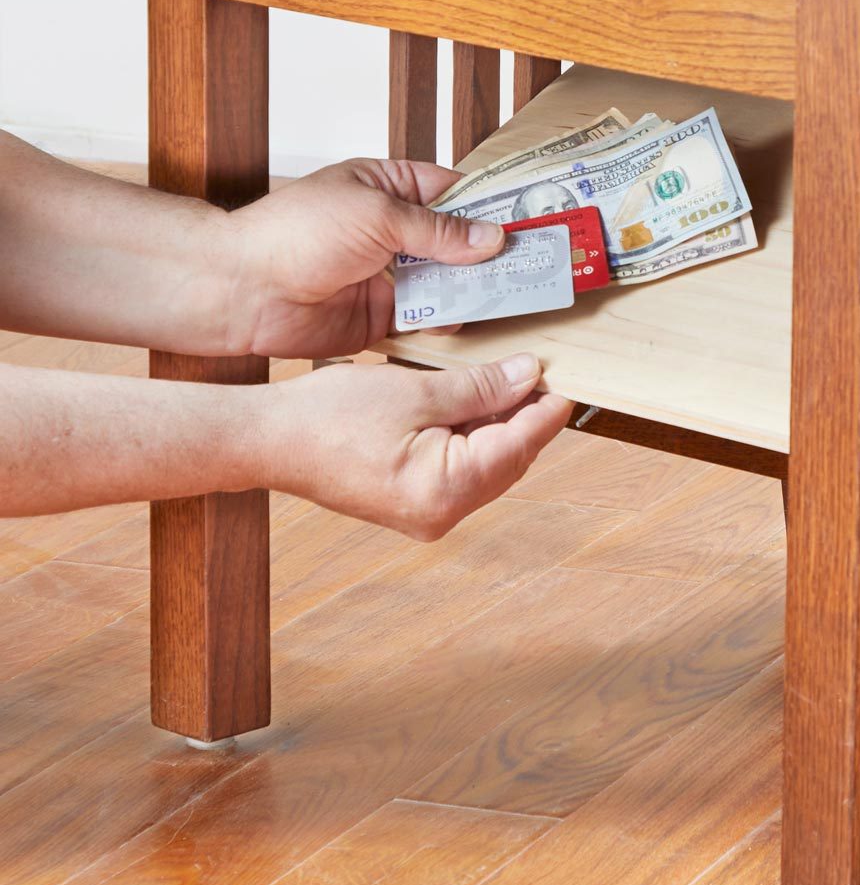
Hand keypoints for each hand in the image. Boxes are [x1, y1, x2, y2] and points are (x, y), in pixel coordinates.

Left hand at [226, 158, 504, 357]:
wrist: (240, 291)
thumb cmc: (296, 234)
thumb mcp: (376, 217)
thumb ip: (438, 232)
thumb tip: (491, 238)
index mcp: (388, 188)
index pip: (453, 192)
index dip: (490, 205)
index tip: (531, 217)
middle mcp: (392, 231)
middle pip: (457, 241)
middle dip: (491, 252)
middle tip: (536, 261)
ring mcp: (388, 275)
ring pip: (447, 281)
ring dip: (475, 288)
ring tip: (515, 293)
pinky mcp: (381, 316)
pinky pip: (426, 318)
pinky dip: (448, 321)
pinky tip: (472, 321)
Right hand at [261, 355, 572, 539]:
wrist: (267, 440)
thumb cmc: (330, 417)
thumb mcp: (416, 390)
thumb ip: (481, 387)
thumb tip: (529, 376)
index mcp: (446, 491)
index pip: (520, 446)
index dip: (546, 409)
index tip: (568, 378)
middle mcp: (441, 514)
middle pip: (507, 458)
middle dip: (524, 414)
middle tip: (538, 370)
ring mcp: (425, 513)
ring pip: (485, 463)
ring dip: (498, 423)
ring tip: (506, 378)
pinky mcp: (411, 503)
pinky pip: (459, 468)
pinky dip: (470, 435)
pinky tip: (471, 400)